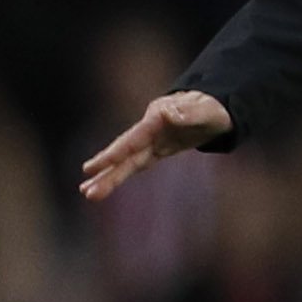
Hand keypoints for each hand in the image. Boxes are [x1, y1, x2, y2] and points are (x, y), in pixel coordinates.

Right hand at [80, 90, 232, 200]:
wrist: (215, 106)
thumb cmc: (213, 108)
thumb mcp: (208, 110)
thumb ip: (190, 112)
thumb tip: (168, 114)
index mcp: (157, 118)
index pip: (133, 139)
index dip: (114, 154)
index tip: (92, 167)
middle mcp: (150, 129)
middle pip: (125, 153)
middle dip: (106, 172)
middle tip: (85, 192)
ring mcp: (152, 140)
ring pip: (128, 161)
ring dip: (109, 177)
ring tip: (87, 194)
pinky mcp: (158, 149)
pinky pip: (138, 163)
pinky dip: (123, 173)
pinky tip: (105, 184)